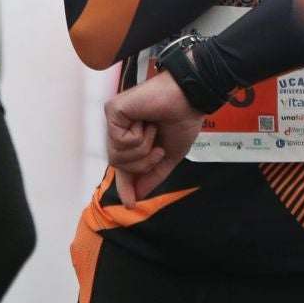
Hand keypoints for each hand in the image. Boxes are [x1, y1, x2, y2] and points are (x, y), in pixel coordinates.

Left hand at [104, 69, 202, 201]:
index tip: (131, 203)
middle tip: (159, 149)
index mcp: (133, 137)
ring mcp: (114, 119)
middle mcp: (120, 128)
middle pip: (119, 164)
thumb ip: (153, 174)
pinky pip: (120, 141)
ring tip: (154, 130)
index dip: (126, 185)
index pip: (123, 166)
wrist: (190, 99)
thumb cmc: (182, 119)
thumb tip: (138, 195)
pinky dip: (139, 137)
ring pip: (117, 156)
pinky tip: (147, 122)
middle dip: (142, 164)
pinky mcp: (112, 110)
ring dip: (142, 150)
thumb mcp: (170, 155)